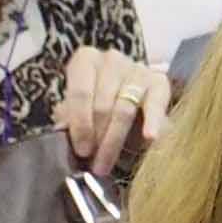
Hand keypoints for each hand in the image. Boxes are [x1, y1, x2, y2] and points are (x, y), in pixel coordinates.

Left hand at [55, 47, 168, 174]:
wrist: (126, 96)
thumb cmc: (95, 104)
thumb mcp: (77, 108)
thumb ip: (69, 118)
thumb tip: (62, 134)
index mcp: (86, 60)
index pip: (80, 92)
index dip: (80, 124)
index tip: (81, 150)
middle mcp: (111, 59)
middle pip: (102, 104)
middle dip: (97, 137)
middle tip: (94, 163)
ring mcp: (137, 69)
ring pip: (124, 108)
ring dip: (114, 139)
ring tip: (106, 163)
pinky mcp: (159, 81)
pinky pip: (155, 103)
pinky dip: (152, 121)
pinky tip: (150, 137)